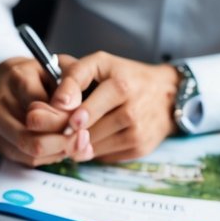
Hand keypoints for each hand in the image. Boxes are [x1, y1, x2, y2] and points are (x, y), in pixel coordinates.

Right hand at [0, 56, 89, 166]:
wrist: (9, 79)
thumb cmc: (41, 74)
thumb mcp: (62, 67)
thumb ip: (72, 85)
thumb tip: (76, 113)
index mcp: (17, 78)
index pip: (43, 109)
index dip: (66, 120)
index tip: (83, 122)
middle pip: (30, 137)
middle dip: (61, 142)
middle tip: (82, 139)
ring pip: (28, 152)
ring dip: (56, 152)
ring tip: (75, 144)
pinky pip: (25, 158)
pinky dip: (47, 157)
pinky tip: (61, 148)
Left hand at [65, 53, 179, 161]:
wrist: (166, 94)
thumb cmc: (125, 76)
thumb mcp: (101, 64)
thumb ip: (74, 76)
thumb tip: (57, 102)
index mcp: (121, 85)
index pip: (89, 107)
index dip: (72, 115)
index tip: (63, 118)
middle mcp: (132, 110)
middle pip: (88, 130)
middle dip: (67, 132)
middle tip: (53, 132)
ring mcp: (137, 132)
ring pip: (93, 146)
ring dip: (76, 143)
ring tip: (69, 134)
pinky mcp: (140, 148)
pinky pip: (105, 156)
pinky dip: (92, 150)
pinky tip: (88, 140)